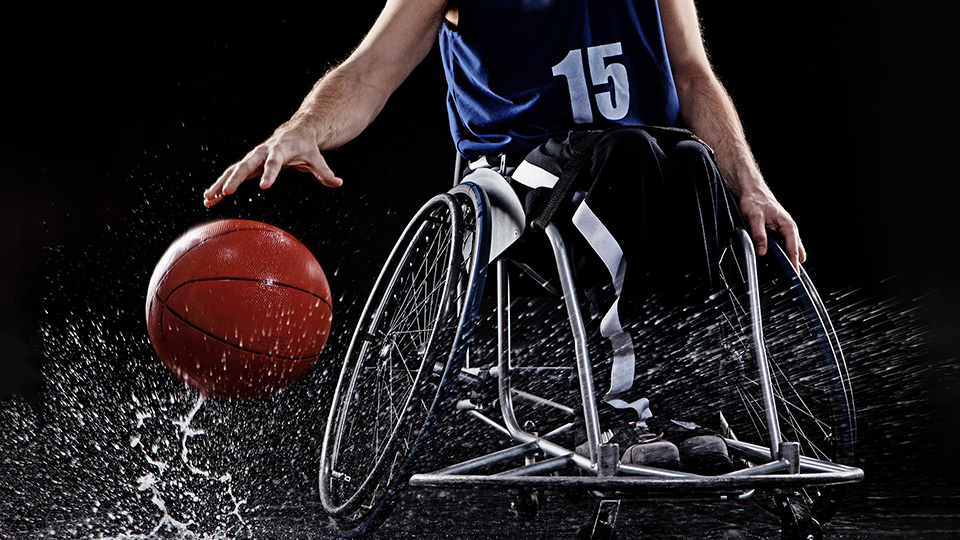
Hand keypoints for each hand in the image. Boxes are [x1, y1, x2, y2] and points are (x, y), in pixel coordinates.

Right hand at [203, 119, 343, 207]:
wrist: (294, 133)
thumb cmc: (306, 147)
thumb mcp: (316, 159)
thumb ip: (324, 172)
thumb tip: (338, 182)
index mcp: (280, 151)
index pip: (274, 163)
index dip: (269, 174)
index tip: (263, 187)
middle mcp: (262, 153)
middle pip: (246, 165)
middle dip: (235, 178)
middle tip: (226, 192)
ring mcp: (252, 158)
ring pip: (233, 171)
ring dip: (220, 184)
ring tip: (208, 198)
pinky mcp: (247, 165)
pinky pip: (231, 175)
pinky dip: (220, 186)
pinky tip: (209, 198)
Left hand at [738, 187, 805, 270]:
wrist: (753, 191)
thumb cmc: (756, 201)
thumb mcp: (754, 218)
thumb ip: (759, 235)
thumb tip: (763, 251)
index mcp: (788, 226)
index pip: (794, 249)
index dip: (794, 262)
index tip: (794, 274)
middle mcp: (789, 229)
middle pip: (796, 251)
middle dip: (792, 262)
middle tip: (785, 275)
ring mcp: (785, 230)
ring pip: (791, 248)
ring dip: (786, 257)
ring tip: (779, 269)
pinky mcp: (778, 231)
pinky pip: (783, 245)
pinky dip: (780, 252)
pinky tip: (772, 258)